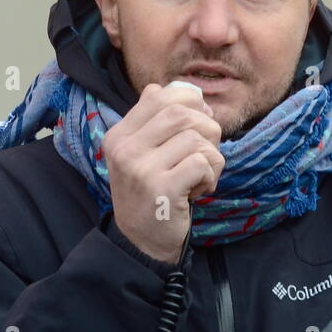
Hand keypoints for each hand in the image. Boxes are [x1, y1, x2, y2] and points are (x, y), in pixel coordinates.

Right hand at [100, 82, 223, 263]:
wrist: (142, 242)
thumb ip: (158, 121)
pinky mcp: (161, 188)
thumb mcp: (143, 154)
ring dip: (211, 156)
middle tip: (204, 151)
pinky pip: (203, 162)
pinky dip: (211, 175)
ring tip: (199, 175)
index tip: (198, 121)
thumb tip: (181, 88)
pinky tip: (198, 189)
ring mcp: (141, 169)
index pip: (159, 95)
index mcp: (119, 135)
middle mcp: (125, 149)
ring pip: (197, 138)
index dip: (189, 101)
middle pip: (182, 113)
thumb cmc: (152, 192)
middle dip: (207, 128)